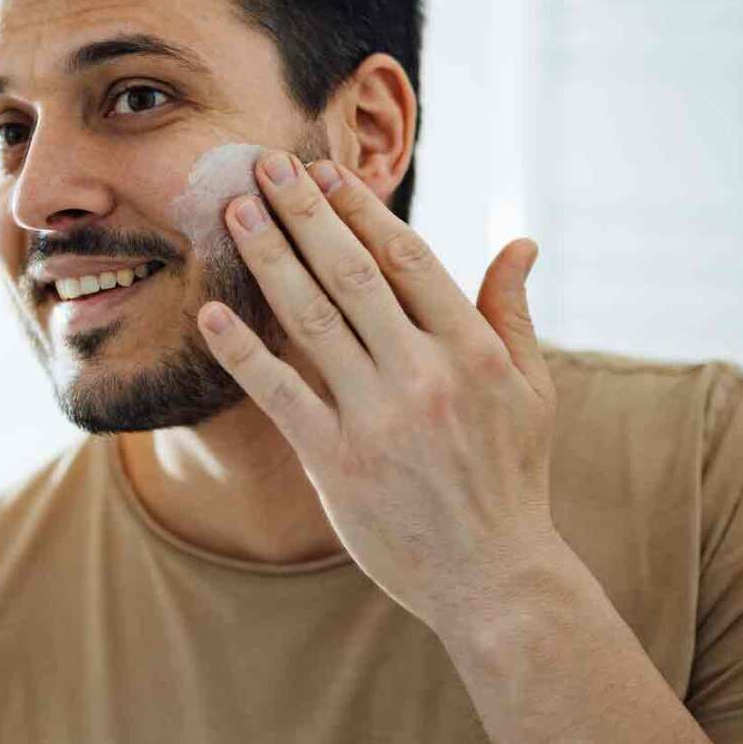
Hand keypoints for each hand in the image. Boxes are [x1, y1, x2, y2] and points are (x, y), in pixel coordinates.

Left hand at [195, 150, 562, 629]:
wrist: (493, 577)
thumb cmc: (511, 476)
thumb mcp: (530, 390)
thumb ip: (511, 312)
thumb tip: (520, 242)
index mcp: (471, 350)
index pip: (406, 258)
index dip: (359, 209)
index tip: (323, 170)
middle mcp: (423, 375)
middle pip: (350, 275)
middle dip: (303, 213)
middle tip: (263, 165)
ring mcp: (377, 418)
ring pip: (311, 321)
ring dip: (269, 260)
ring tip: (234, 214)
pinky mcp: (336, 462)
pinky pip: (279, 395)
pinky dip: (243, 352)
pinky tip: (212, 313)